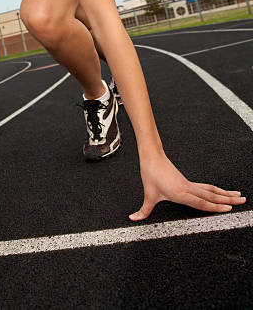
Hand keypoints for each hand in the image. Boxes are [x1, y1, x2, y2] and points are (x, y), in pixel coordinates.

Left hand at [129, 151, 246, 220]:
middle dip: (228, 200)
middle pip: (212, 196)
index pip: (202, 203)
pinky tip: (222, 192)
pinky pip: (205, 187)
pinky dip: (215, 190)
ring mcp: (189, 184)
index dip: (215, 207)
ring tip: (238, 196)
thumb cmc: (150, 174)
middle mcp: (188, 188)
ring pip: (211, 190)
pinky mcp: (188, 181)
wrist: (152, 156)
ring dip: (225, 193)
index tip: (228, 209)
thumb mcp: (147, 194)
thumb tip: (133, 218)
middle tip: (242, 201)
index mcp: (181, 193)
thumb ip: (143, 210)